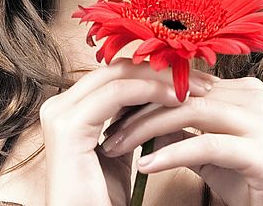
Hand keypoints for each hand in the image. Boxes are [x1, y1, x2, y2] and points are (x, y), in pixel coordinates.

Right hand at [38, 58, 215, 205]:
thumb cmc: (104, 200)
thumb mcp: (123, 149)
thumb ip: (132, 119)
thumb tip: (166, 93)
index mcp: (70, 107)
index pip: (117, 74)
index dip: (156, 71)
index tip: (193, 77)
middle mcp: (60, 104)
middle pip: (118, 69)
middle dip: (163, 69)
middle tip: (202, 79)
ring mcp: (60, 113)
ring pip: (119, 75)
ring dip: (162, 78)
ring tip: (196, 88)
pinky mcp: (68, 126)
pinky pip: (117, 94)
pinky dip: (150, 91)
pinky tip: (178, 98)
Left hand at [101, 76, 262, 205]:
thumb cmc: (250, 182)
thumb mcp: (210, 151)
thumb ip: (183, 129)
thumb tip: (144, 115)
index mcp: (242, 90)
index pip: (183, 83)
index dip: (145, 96)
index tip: (113, 114)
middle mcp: (253, 96)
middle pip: (183, 94)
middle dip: (139, 112)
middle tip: (109, 132)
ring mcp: (260, 120)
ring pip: (190, 112)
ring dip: (146, 130)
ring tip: (117, 146)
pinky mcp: (262, 151)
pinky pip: (206, 144)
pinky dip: (171, 153)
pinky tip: (145, 166)